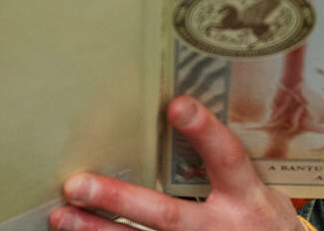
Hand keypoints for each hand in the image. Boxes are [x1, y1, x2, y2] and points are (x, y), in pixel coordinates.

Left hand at [48, 96, 300, 230]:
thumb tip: (179, 111)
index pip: (227, 157)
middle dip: (120, 199)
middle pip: (167, 214)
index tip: (177, 105)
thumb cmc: (261, 220)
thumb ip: (223, 163)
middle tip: (77, 183)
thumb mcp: (258, 189)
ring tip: (61, 216)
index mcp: (246, 196)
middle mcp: (222, 228)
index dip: (204, 132)